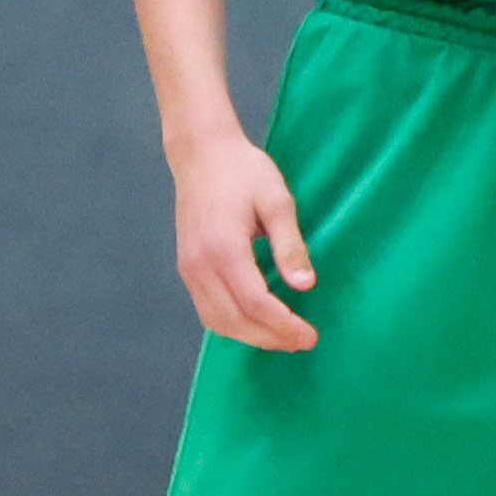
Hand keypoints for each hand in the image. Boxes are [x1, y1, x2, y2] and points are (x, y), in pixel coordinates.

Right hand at [170, 133, 316, 347]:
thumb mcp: (277, 202)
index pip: (255, 304)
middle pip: (235, 321)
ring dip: (250, 336)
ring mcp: (189, 268)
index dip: (284, 326)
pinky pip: (206, 309)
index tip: (309, 336)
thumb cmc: (243, 171)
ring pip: (217, 321)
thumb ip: (290, 246)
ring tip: (283, 337)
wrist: (202, 153)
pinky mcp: (187, 267)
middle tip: (302, 342)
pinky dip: (232, 323)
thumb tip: (304, 286)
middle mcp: (200, 265)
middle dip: (270, 338)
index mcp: (224, 249)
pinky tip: (256, 321)